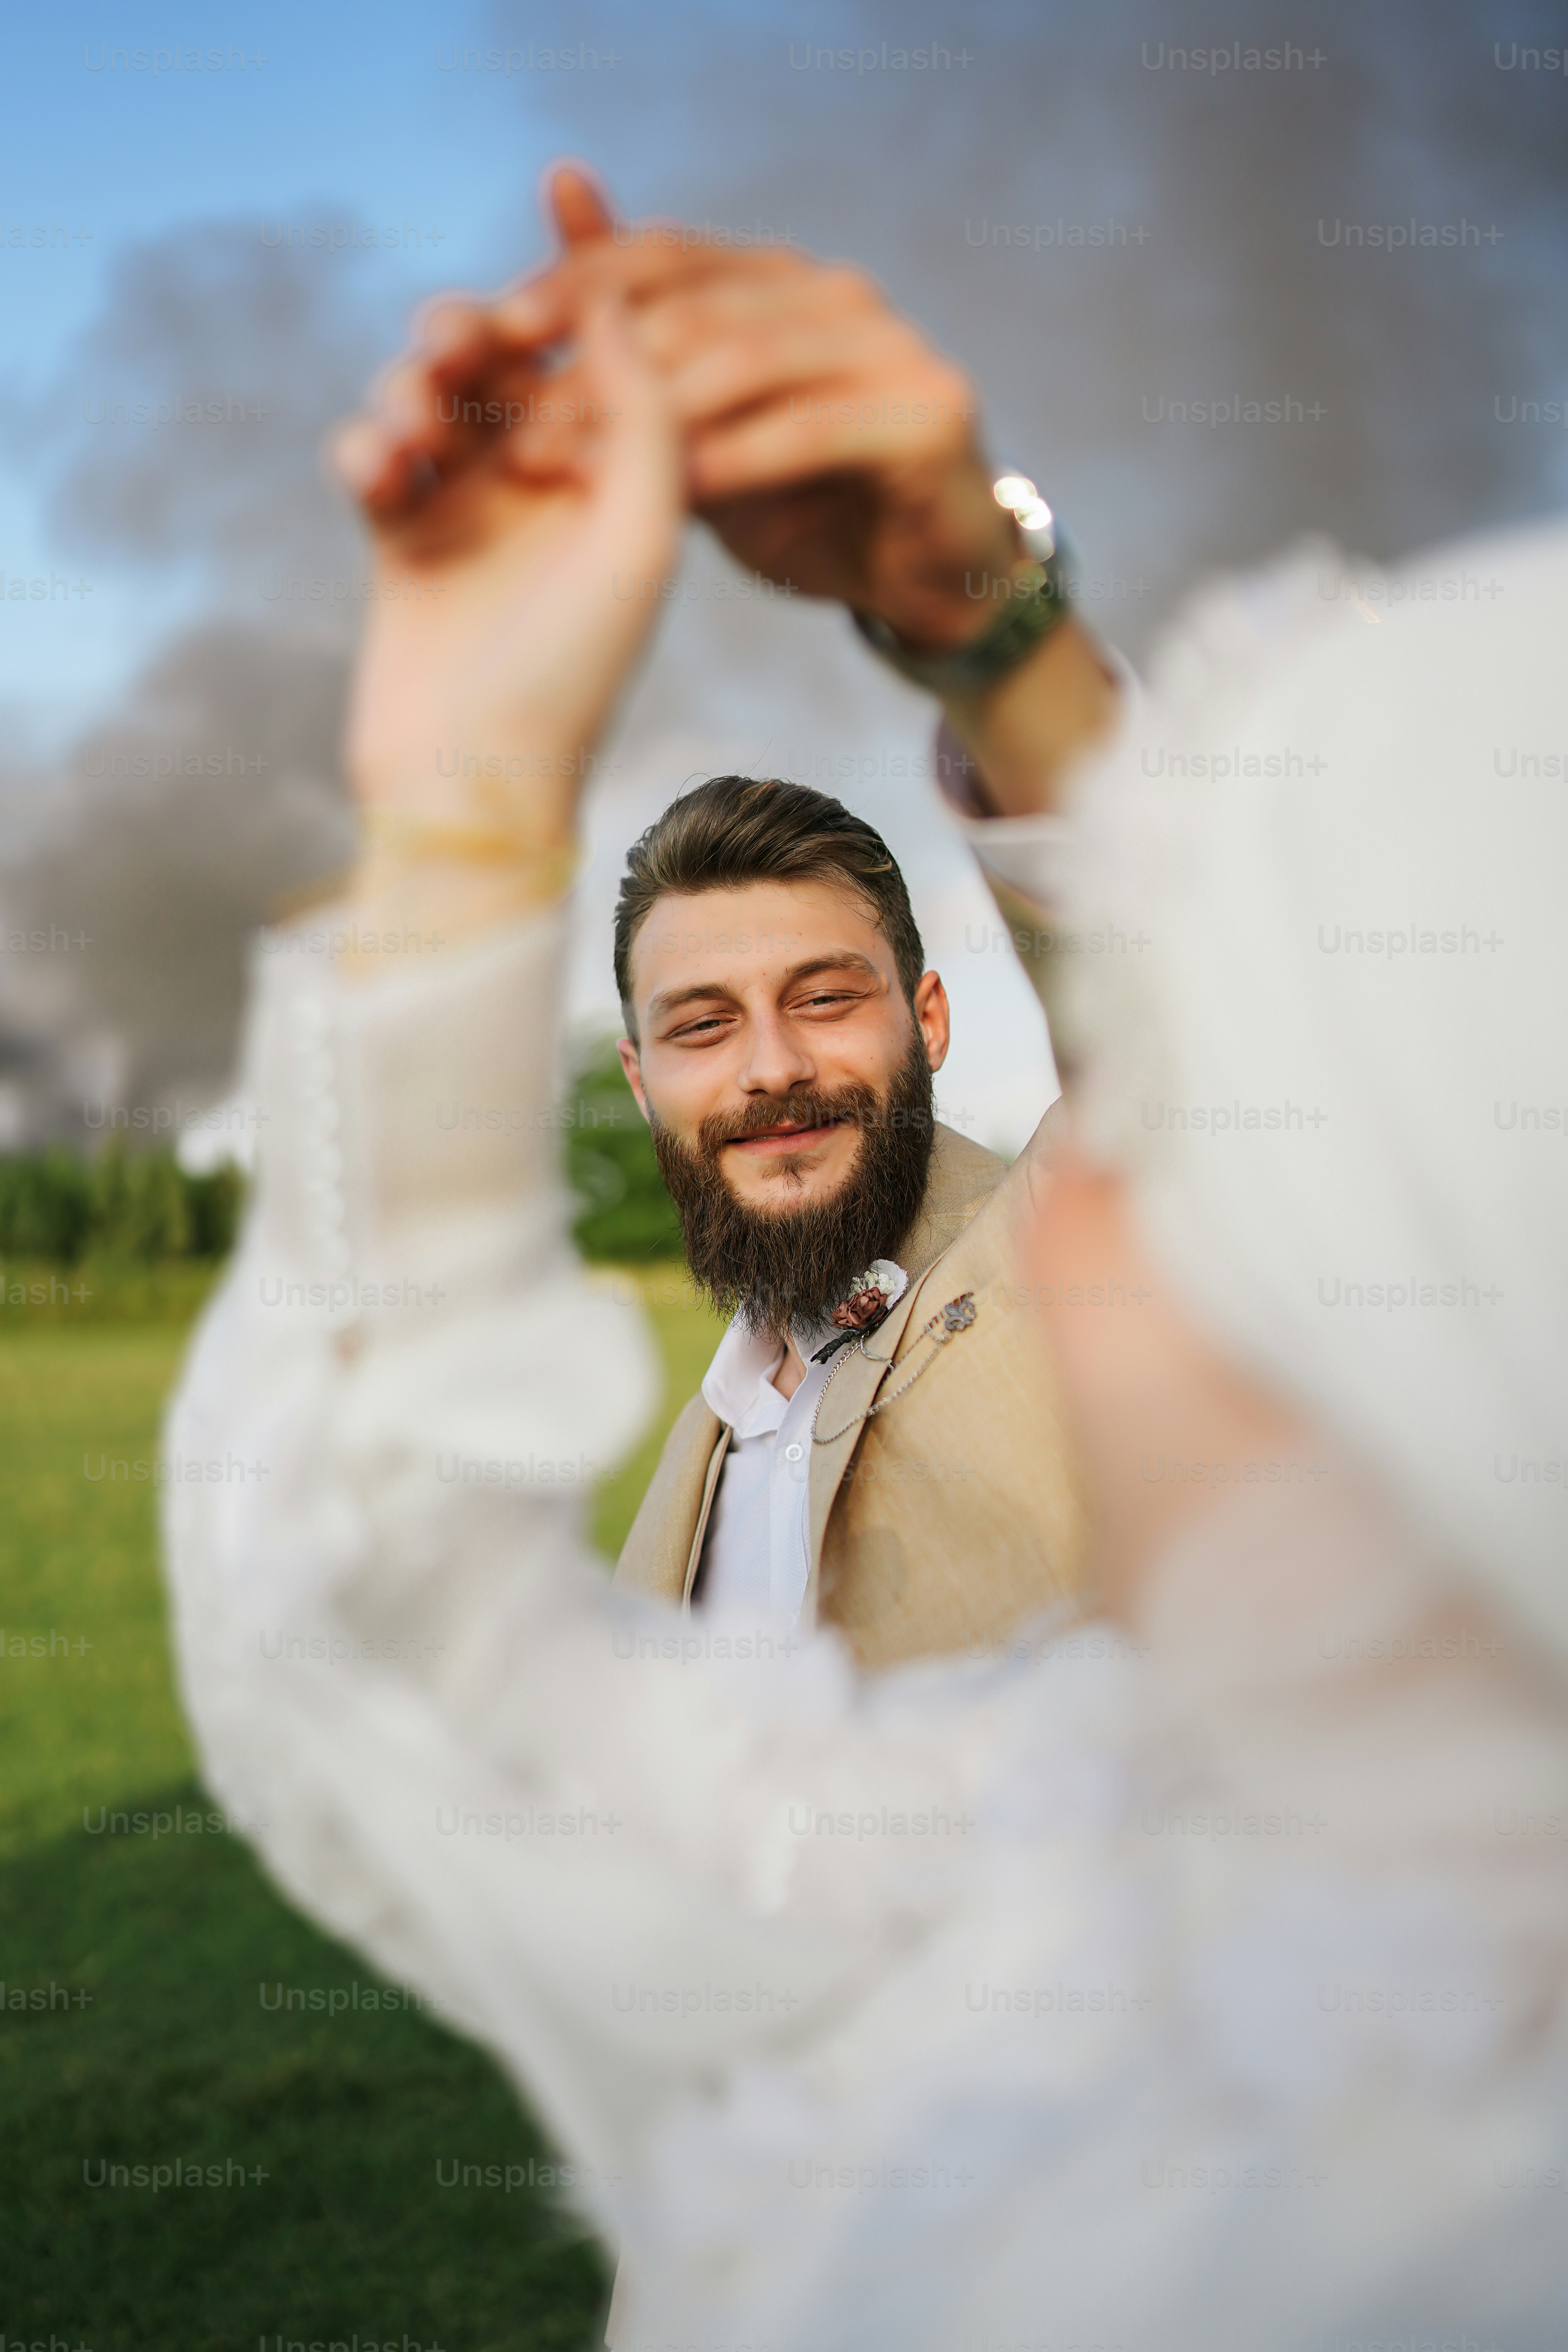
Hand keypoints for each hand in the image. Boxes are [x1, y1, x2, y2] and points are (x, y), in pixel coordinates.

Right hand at [330, 271, 679, 863]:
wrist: (475, 776)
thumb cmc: (573, 670)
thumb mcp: (641, 536)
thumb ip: (646, 411)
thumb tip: (618, 297)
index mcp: (617, 479)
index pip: (590, 354)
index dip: (559, 315)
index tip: (539, 314)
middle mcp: (545, 486)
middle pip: (497, 359)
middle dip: (470, 333)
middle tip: (463, 343)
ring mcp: (469, 510)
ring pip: (426, 395)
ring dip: (411, 388)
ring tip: (418, 430)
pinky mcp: (400, 540)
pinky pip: (370, 455)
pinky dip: (365, 448)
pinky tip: (381, 476)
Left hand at [503, 167, 1023, 651]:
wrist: (924, 577)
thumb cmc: (803, 500)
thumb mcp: (700, 428)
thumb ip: (636, 338)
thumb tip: (559, 195)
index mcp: (779, 278)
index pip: (660, 256)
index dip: (570, 289)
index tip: (490, 339)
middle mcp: (835, 293)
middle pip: (692, 310)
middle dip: (594, 373)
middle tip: (515, 435)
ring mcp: (889, 345)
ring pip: (743, 362)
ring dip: (649, 420)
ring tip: (572, 476)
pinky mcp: (927, 411)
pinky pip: (807, 430)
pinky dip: (734, 461)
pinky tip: (672, 498)